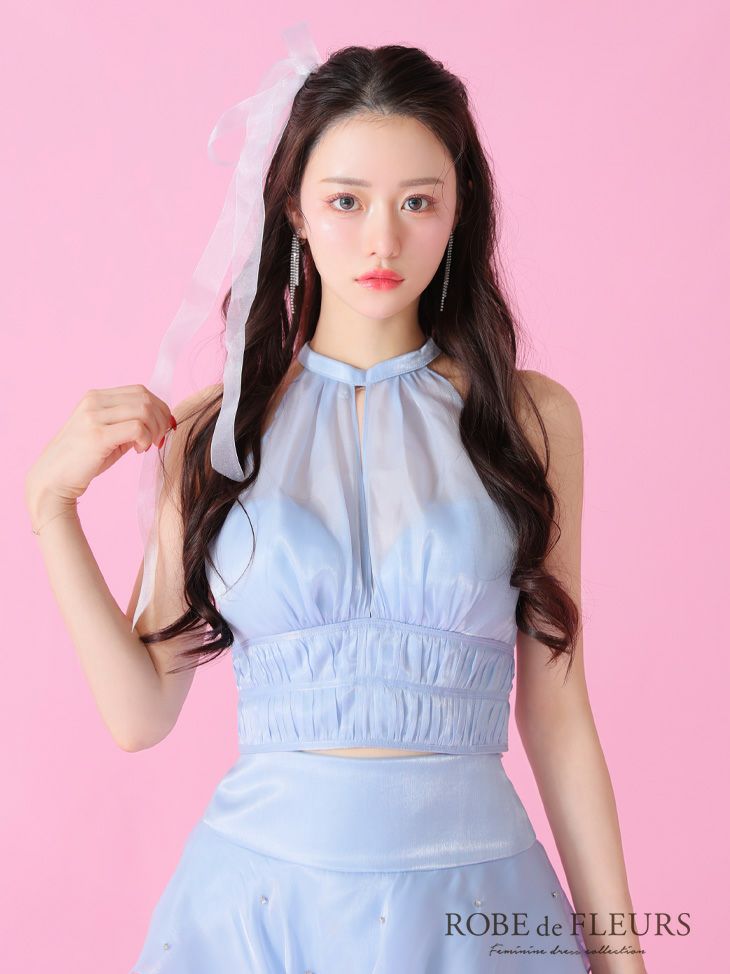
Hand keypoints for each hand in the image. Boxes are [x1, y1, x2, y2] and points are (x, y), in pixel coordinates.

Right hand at [24, 385, 175, 511]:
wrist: (54, 478)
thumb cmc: (83, 459)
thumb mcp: (108, 434)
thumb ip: (129, 423)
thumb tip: (161, 420)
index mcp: (96, 397)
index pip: (139, 391)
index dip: (159, 407)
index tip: (161, 428)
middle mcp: (94, 401)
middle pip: (145, 398)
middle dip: (161, 418)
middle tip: (158, 438)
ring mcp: (94, 416)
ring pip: (144, 410)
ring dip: (154, 429)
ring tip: (146, 446)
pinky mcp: (97, 435)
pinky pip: (137, 428)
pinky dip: (146, 439)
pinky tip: (138, 450)